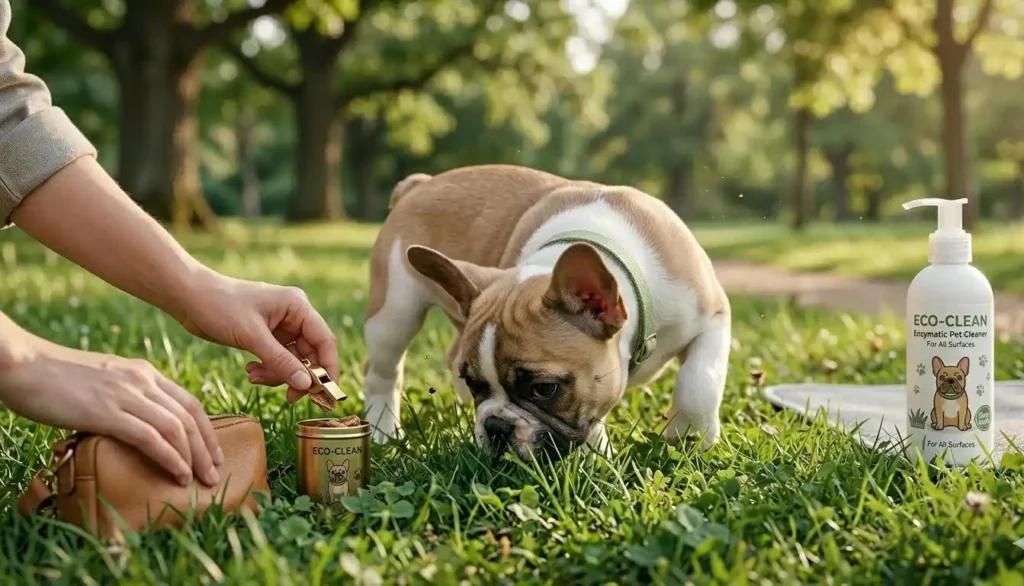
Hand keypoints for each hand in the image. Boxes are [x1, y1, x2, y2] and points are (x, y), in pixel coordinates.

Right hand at [0, 340, 222, 486]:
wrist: (23, 365)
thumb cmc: (54, 378)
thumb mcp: (102, 382)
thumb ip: (123, 398)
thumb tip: (133, 426)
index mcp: (142, 373)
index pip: (188, 401)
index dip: (206, 429)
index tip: (213, 451)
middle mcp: (141, 380)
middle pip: (188, 416)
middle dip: (206, 447)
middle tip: (215, 472)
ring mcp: (125, 395)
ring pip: (175, 428)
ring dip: (193, 456)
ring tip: (201, 480)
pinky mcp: (107, 412)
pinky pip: (150, 437)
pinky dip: (170, 457)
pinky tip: (178, 473)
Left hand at [176, 273, 337, 402]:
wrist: (188, 297)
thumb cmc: (220, 306)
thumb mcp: (252, 337)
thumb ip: (280, 361)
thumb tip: (307, 386)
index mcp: (297, 306)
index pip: (324, 340)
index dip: (328, 367)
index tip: (326, 392)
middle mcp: (293, 315)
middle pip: (310, 353)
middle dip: (299, 376)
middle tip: (290, 397)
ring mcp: (280, 326)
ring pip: (292, 360)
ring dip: (278, 374)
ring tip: (254, 377)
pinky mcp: (266, 335)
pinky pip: (277, 359)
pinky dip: (267, 369)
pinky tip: (250, 371)